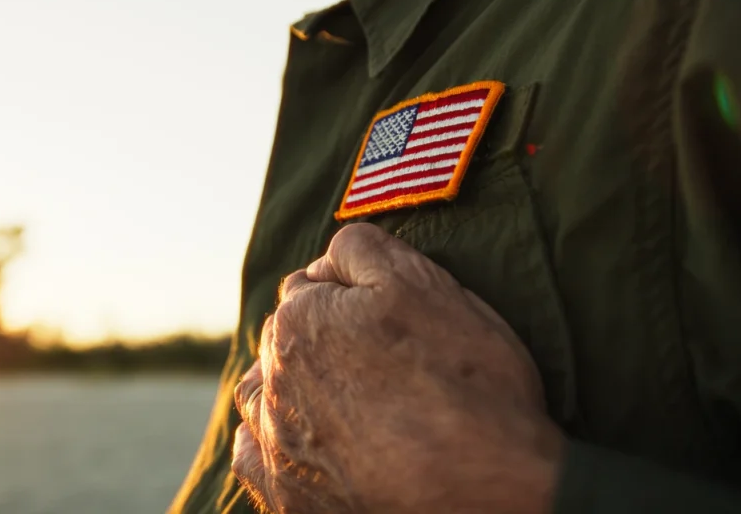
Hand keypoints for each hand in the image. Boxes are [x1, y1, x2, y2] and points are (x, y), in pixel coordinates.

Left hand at [232, 223, 563, 513]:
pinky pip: (252, 455)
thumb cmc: (467, 384)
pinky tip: (296, 437)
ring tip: (330, 391)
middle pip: (281, 339)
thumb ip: (363, 250)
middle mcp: (275, 382)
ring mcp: (277, 445)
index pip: (306, 287)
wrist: (488, 493)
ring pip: (260, 393)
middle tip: (368, 352)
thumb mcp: (426, 285)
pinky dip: (267, 439)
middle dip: (314, 335)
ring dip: (283, 382)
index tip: (379, 312)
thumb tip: (330, 254)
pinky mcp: (287, 499)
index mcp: (300, 322)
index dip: (345, 294)